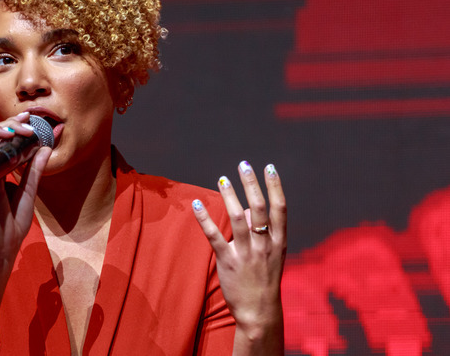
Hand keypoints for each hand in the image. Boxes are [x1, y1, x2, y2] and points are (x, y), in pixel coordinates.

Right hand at [0, 112, 50, 347]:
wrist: (3, 245)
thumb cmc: (13, 222)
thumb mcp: (29, 190)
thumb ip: (35, 169)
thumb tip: (45, 147)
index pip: (3, 140)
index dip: (13, 124)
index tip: (30, 116)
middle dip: (6, 123)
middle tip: (25, 119)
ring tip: (12, 129)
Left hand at [192, 161, 285, 339]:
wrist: (259, 311)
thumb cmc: (264, 279)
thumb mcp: (272, 254)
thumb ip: (262, 230)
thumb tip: (247, 206)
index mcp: (278, 242)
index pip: (280, 208)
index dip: (275, 186)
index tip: (269, 167)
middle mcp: (264, 245)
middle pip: (258, 209)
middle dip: (251, 184)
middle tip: (243, 165)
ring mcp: (246, 253)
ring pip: (237, 219)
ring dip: (229, 196)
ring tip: (222, 178)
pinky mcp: (228, 261)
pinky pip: (214, 236)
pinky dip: (205, 218)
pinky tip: (197, 203)